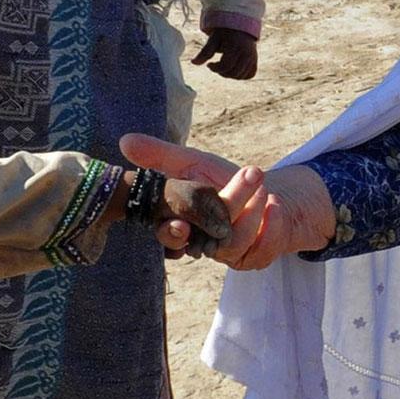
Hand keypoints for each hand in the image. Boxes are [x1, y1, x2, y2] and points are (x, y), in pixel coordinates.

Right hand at [119, 137, 334, 269]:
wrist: (265, 193)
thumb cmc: (222, 179)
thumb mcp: (193, 162)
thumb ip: (161, 155)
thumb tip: (124, 140)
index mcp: (180, 222)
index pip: (167, 236)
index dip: (171, 234)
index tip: (181, 223)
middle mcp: (200, 242)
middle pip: (205, 237)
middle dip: (227, 208)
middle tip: (249, 176)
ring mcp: (226, 253)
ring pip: (233, 243)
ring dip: (252, 212)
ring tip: (263, 185)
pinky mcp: (253, 258)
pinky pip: (260, 251)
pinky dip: (271, 226)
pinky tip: (275, 205)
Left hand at [192, 27, 258, 79]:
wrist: (240, 26)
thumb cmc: (224, 33)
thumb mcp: (213, 40)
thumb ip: (204, 52)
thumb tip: (193, 63)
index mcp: (235, 47)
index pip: (225, 66)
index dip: (215, 68)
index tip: (209, 65)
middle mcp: (246, 53)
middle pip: (233, 73)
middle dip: (222, 72)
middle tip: (216, 66)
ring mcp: (252, 57)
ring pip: (241, 76)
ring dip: (230, 75)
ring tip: (224, 67)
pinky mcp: (255, 60)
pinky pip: (250, 74)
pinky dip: (242, 75)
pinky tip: (233, 69)